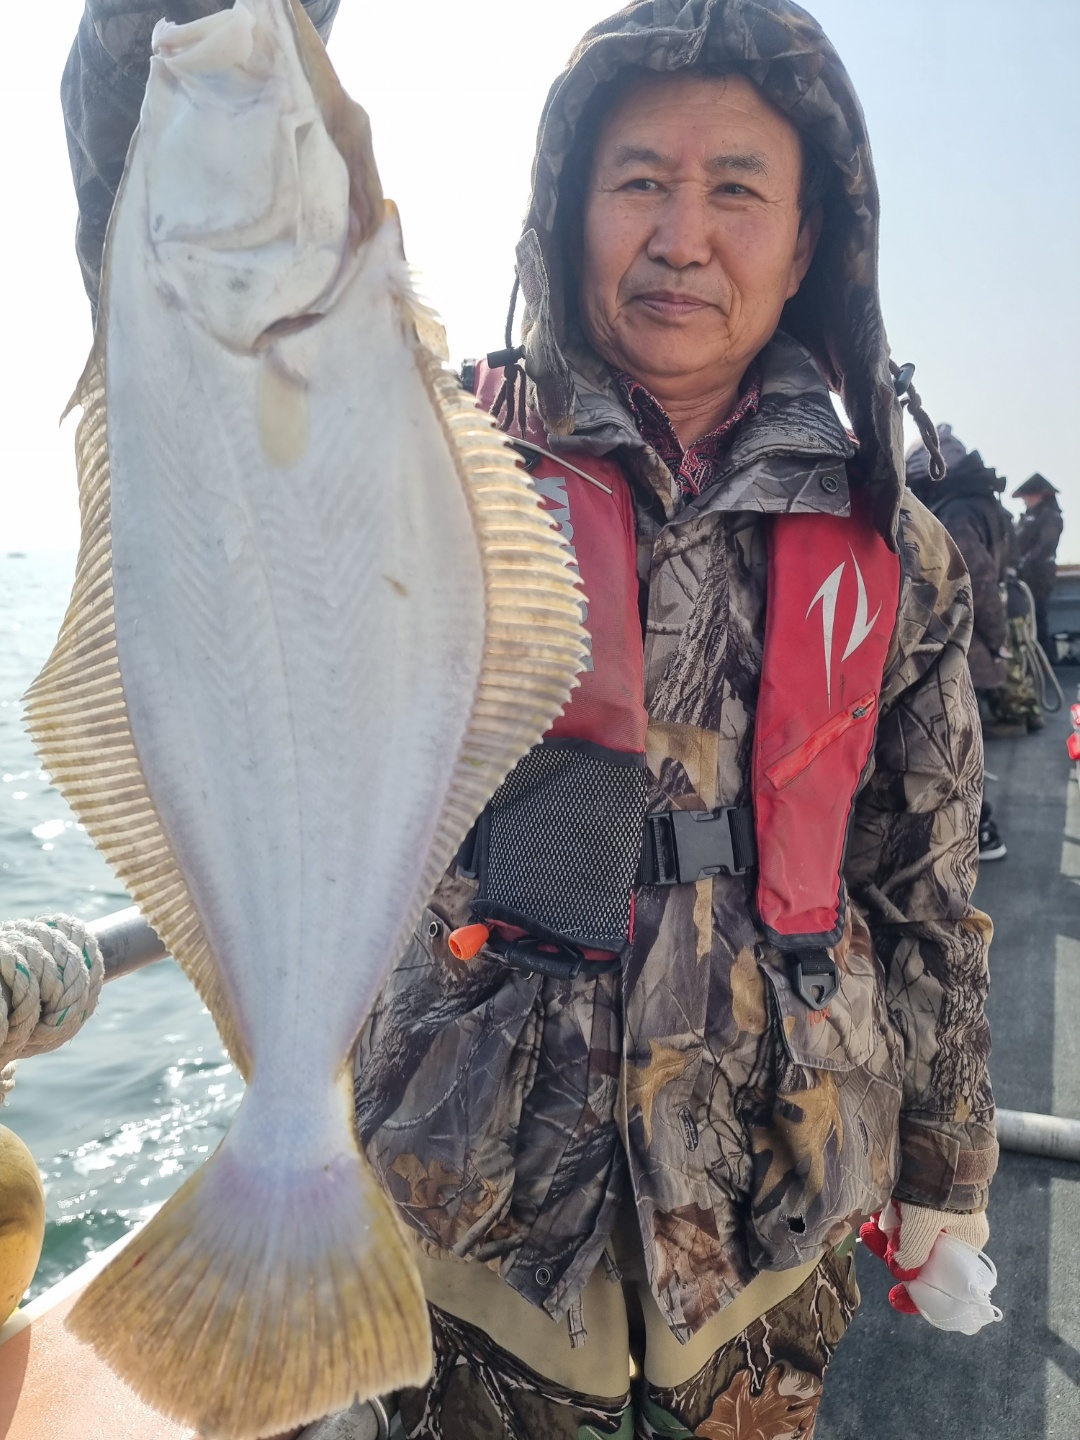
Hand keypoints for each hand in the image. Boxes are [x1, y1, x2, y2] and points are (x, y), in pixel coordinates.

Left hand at [859, 1200, 988, 1313]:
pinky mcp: (924, 1191)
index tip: (895, 1299)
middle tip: (869, 1240)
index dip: (919, 1294)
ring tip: (867, 1223)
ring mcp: (938, 1209)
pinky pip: (903, 1211)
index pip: (944, 1280)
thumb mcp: (923, 1226)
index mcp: (965, 1242)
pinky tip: (873, 1210)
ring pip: (907, 1231)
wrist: (942, 1136)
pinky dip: (888, 1213)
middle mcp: (953, 1228)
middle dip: (891, 1250)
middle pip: (919, 1253)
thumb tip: (900, 1271)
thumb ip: (911, 1253)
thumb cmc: (938, 1187)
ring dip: (885, 1230)